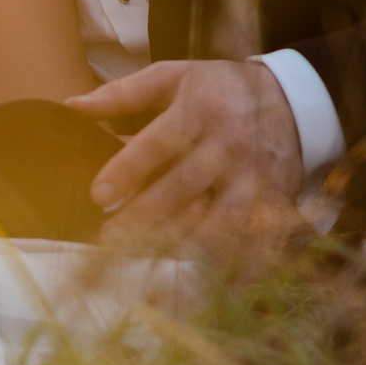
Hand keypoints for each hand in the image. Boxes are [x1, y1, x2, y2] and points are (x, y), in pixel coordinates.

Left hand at [65, 61, 303, 256]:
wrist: (294, 100)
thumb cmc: (219, 89)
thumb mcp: (174, 77)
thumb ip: (123, 93)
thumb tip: (71, 105)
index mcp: (200, 109)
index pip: (158, 144)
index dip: (127, 171)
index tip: (98, 197)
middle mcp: (228, 144)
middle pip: (183, 188)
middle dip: (144, 218)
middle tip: (109, 242)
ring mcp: (253, 176)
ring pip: (217, 220)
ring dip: (182, 247)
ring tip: (148, 269)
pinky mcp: (272, 202)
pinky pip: (250, 240)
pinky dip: (230, 268)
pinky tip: (203, 287)